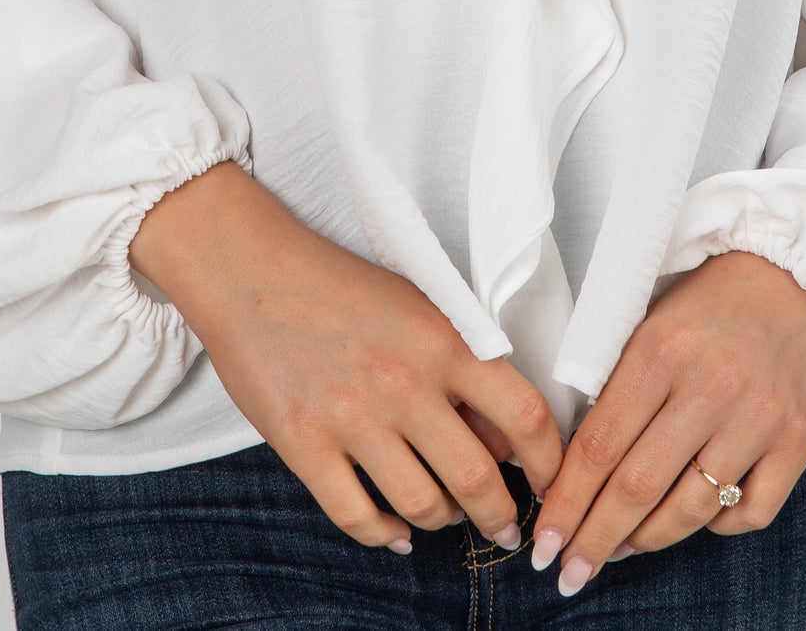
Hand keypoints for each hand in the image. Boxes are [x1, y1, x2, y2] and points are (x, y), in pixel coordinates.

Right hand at [129, 160, 563, 553]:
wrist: (251, 271)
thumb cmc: (341, 285)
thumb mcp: (418, 307)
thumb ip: (464, 366)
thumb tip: (505, 443)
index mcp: (443, 340)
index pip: (525, 416)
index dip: (551, 464)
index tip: (554, 485)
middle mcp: (404, 383)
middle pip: (478, 478)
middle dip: (501, 515)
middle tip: (505, 526)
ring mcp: (352, 418)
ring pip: (423, 505)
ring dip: (445, 521)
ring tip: (448, 517)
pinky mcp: (304, 445)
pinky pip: (358, 517)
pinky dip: (385, 534)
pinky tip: (395, 530)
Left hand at [528, 250, 805, 596]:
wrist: (799, 273)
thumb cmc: (714, 297)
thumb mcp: (652, 319)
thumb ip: (618, 381)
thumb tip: (579, 460)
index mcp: (661, 351)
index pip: (600, 445)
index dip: (567, 501)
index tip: (545, 539)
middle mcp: (709, 390)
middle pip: (637, 487)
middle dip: (595, 537)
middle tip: (569, 571)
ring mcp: (757, 420)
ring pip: (690, 509)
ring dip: (647, 540)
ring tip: (619, 549)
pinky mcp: (797, 443)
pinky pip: (750, 512)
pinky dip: (716, 526)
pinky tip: (693, 518)